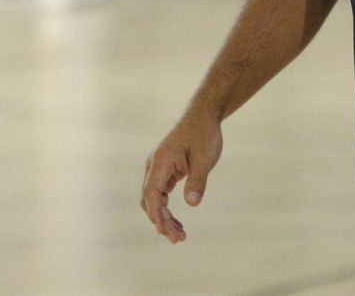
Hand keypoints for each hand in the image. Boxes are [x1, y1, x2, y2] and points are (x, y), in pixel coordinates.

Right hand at [140, 108, 222, 243]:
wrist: (203, 115)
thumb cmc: (204, 134)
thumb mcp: (205, 158)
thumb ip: (197, 180)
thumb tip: (192, 203)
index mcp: (160, 162)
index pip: (151, 193)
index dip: (156, 214)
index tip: (164, 231)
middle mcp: (154, 165)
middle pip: (150, 200)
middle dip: (161, 221)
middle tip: (178, 238)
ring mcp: (158, 168)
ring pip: (154, 199)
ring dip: (164, 217)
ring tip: (179, 235)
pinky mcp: (165, 170)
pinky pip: (161, 194)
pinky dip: (167, 209)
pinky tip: (177, 222)